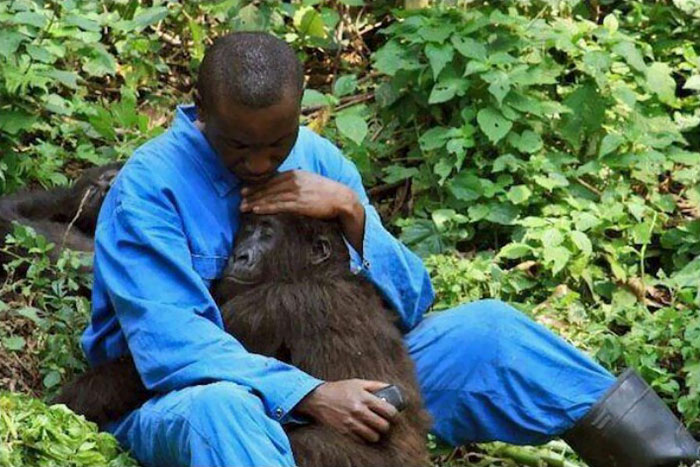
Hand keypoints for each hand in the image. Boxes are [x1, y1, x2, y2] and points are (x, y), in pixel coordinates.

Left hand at [240, 170, 356, 218]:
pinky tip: (256, 210)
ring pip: (270, 197)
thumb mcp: (310, 181)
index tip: (245, 190)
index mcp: (295, 174)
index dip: (256, 185)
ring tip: (243, 208)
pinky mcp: (300, 203)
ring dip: (255, 202)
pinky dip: (265, 207)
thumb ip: (297, 182)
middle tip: (240, 200)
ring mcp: (296, 192)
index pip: (271, 179)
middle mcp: (293, 181)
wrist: (342, 199)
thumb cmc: (327, 192)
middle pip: (268, 187)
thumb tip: (285, 188)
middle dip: (252, 194)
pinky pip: (278, 205)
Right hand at [294, 379, 397, 442]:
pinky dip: (366, 437)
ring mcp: (351, 423)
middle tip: (384, 422)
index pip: (389, 411)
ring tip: (374, 428)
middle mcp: (359, 411)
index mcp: (364, 398)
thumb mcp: (358, 383)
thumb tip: (391, 388)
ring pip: (374, 436)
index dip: (395, 415)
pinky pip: (362, 440)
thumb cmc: (340, 389)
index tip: (395, 416)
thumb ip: (376, 385)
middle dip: (386, 425)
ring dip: (377, 433)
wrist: (318, 398)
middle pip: (383, 426)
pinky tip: (364, 431)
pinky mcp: (345, 432)